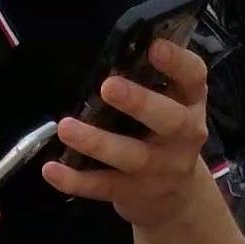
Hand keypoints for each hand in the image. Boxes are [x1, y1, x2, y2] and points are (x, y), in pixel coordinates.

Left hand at [47, 38, 212, 230]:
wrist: (177, 196)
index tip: (154, 47)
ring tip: (66, 127)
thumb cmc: (164, 133)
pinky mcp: (135, 192)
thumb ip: (149, 80)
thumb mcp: (170, 103)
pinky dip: (75, 180)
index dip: (177, 61)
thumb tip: (109, 54)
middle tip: (108, 86)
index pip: (193, 77)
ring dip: (97, 142)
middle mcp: (183, 135)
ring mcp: (160, 168)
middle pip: (168, 120)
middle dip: (139, 102)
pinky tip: (51, 169)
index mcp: (190, 102)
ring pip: (131, 157)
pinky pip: (103, 187)